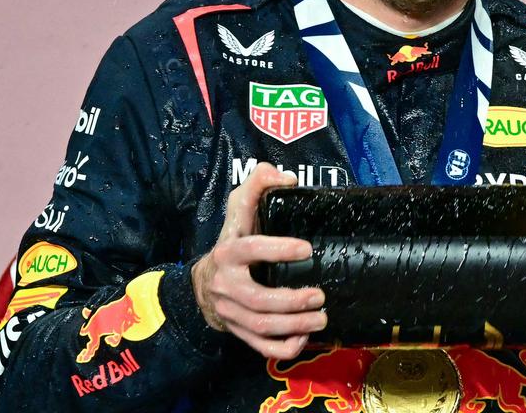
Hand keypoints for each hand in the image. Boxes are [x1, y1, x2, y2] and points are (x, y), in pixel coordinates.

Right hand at [192, 162, 326, 359]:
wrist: (203, 285)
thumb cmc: (232, 243)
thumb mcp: (239, 210)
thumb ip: (257, 185)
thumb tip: (287, 178)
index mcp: (228, 252)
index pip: (251, 249)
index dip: (278, 249)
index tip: (307, 248)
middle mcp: (226, 284)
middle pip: (258, 300)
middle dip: (292, 301)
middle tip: (320, 296)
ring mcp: (231, 312)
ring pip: (261, 326)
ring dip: (294, 325)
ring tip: (321, 317)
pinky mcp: (238, 331)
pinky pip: (260, 347)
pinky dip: (283, 347)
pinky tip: (303, 338)